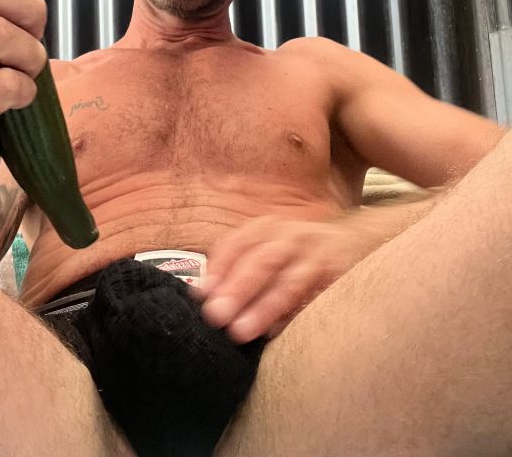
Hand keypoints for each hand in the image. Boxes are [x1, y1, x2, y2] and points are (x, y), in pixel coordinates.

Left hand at [192, 214, 364, 343]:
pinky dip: (296, 315)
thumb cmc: (302, 252)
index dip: (218, 268)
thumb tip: (205, 294)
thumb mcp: (271, 246)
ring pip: (289, 281)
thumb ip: (241, 264)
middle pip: (262, 260)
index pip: (238, 243)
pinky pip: (317, 297)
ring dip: (264, 307)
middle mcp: (291, 236)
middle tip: (217, 315)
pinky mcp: (342, 276)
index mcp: (268, 228)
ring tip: (242, 331)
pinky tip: (278, 332)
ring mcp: (318, 255)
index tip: (201, 294)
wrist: (360, 238)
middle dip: (238, 289)